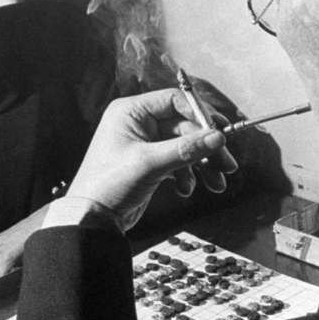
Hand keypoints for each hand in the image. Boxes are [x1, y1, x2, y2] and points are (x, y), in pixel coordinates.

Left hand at [66, 89, 237, 229]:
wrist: (92, 218)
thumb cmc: (110, 184)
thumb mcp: (150, 164)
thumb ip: (186, 149)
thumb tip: (218, 137)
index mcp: (131, 112)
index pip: (175, 100)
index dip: (200, 114)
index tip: (222, 132)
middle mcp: (138, 123)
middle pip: (184, 126)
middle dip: (206, 148)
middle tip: (227, 166)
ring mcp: (144, 143)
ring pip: (184, 145)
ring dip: (202, 164)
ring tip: (216, 184)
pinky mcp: (149, 163)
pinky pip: (177, 161)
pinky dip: (186, 175)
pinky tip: (185, 190)